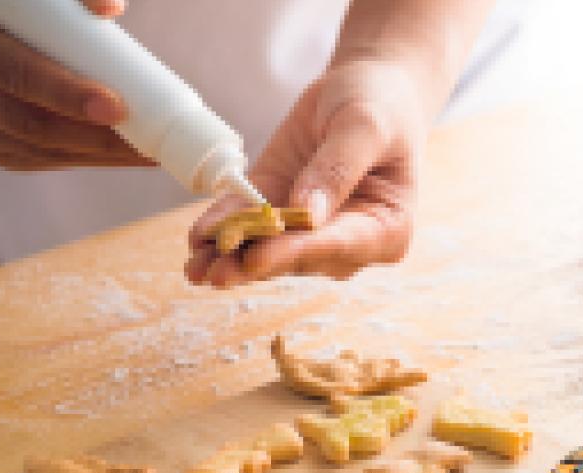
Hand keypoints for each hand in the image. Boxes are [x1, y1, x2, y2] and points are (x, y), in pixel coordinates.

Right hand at [0, 0, 151, 169]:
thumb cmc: (23, 8)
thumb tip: (111, 7)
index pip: (17, 73)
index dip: (67, 95)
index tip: (117, 107)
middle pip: (28, 123)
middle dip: (93, 137)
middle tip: (143, 142)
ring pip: (40, 150)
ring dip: (100, 156)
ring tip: (149, 153)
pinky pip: (45, 161)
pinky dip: (90, 160)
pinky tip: (126, 156)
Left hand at [185, 60, 424, 286]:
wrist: (362, 89)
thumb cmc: (379, 106)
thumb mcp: (364, 126)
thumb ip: (338, 168)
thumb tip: (307, 213)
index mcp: (386, 229)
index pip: (337, 245)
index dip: (296, 252)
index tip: (259, 258)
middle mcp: (349, 241)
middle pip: (297, 257)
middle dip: (255, 263)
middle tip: (216, 274)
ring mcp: (310, 231)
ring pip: (267, 249)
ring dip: (230, 258)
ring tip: (196, 268)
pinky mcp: (276, 210)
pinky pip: (247, 223)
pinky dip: (222, 229)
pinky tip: (199, 238)